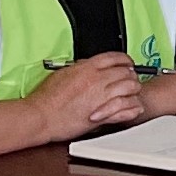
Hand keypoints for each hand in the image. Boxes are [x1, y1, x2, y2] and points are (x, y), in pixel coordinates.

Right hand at [32, 54, 146, 137]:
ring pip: (131, 88)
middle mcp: (97, 81)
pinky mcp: (103, 115)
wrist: (41, 117)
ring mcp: (102, 97)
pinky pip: (127, 109)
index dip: (125, 60)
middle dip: (132, 75)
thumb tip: (86, 65)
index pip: (115, 57)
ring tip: (132, 93)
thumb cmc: (46, 99)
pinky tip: (134, 107)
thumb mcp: (62, 73)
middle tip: (131, 79)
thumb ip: (79, 67)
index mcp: (87, 68)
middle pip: (126, 72)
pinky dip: (133, 108)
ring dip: (134, 90)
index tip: (128, 63)